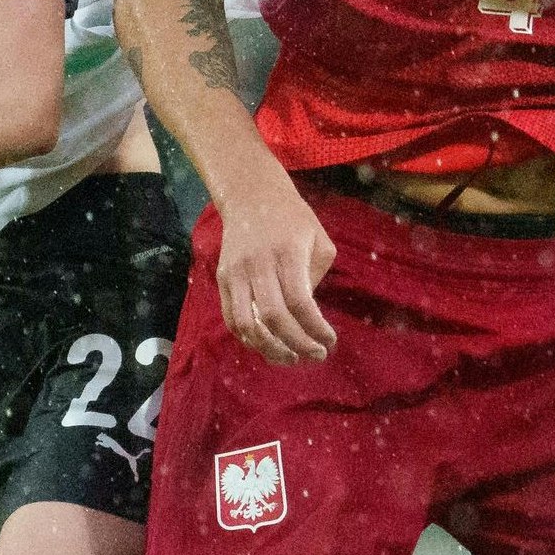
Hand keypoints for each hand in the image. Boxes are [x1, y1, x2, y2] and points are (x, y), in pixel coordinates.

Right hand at [215, 184, 339, 363]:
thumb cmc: (293, 220)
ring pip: (248, 324)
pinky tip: (268, 346)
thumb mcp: (319, 239)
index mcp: (287, 253)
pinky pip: (232, 318)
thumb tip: (307, 316)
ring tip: (291, 359)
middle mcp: (258, 264)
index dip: (315, 328)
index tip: (330, 342)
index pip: (300, 302)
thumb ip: (316, 277)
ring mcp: (236, 272)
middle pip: (274, 318)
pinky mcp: (223, 278)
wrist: (251, 195)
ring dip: (270, 349)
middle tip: (316, 356)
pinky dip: (249, 339)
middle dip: (298, 344)